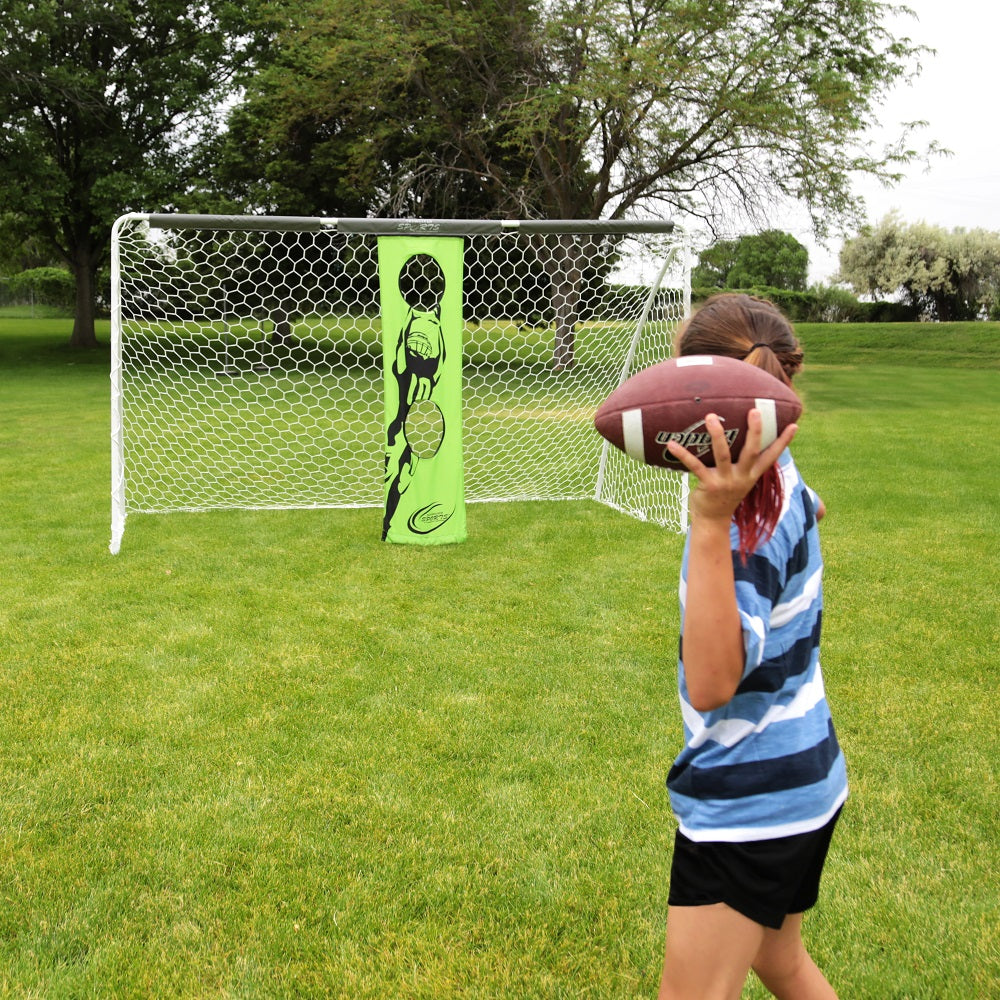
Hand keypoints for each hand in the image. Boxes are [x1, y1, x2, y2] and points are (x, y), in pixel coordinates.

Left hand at [665, 409, 797, 523]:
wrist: (712, 521)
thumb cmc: (725, 494)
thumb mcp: (740, 480)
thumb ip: (743, 463)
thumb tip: (741, 440)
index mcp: (751, 474)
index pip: (771, 456)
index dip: (783, 442)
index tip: (794, 425)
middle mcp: (742, 477)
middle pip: (751, 451)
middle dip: (755, 431)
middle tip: (754, 411)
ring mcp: (725, 481)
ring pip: (723, 455)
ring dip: (717, 435)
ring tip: (711, 416)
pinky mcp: (709, 485)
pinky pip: (695, 466)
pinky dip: (683, 454)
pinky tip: (672, 443)